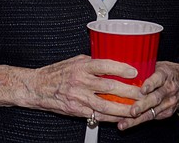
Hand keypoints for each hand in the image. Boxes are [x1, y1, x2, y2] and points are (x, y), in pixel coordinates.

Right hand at [0, 56, 140, 121]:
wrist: (37, 88)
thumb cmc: (57, 72)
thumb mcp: (76, 60)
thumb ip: (94, 62)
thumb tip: (114, 60)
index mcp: (82, 66)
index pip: (105, 65)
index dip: (122, 68)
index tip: (135, 71)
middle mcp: (81, 82)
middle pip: (109, 87)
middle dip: (128, 91)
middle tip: (142, 92)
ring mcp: (79, 97)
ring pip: (105, 105)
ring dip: (123, 108)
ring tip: (136, 108)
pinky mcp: (77, 110)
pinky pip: (97, 115)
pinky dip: (111, 117)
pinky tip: (121, 117)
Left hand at [114, 61, 178, 130]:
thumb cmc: (170, 73)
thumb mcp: (161, 65)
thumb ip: (146, 68)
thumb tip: (125, 68)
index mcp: (166, 74)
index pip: (158, 79)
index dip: (150, 84)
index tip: (142, 89)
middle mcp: (169, 89)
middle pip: (155, 98)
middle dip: (143, 105)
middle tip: (132, 111)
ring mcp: (169, 102)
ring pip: (152, 112)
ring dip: (137, 119)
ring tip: (124, 123)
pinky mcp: (167, 113)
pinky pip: (150, 118)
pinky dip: (137, 121)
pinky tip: (125, 124)